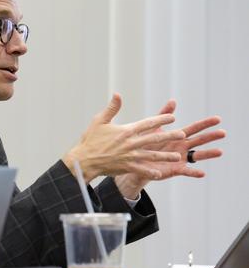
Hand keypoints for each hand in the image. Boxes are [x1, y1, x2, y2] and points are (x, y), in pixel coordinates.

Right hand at [62, 93, 184, 182]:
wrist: (84, 159)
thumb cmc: (90, 140)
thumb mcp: (99, 121)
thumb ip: (112, 108)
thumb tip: (118, 94)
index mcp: (126, 131)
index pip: (147, 123)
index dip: (161, 119)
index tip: (172, 117)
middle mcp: (130, 143)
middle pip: (154, 138)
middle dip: (169, 136)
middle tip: (183, 134)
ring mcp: (129, 156)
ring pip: (152, 155)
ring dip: (165, 155)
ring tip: (177, 156)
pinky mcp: (126, 167)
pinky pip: (141, 170)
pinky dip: (151, 172)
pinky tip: (160, 173)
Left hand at [114, 99, 225, 196]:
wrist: (136, 161)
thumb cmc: (146, 143)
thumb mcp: (154, 128)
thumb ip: (163, 115)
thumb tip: (173, 100)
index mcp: (178, 136)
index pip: (194, 128)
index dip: (205, 124)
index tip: (218, 119)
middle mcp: (182, 147)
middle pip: (199, 140)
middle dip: (211, 136)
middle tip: (223, 132)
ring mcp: (180, 158)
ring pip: (197, 155)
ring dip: (208, 154)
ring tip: (220, 152)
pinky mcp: (175, 169)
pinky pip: (186, 171)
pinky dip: (194, 172)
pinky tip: (202, 173)